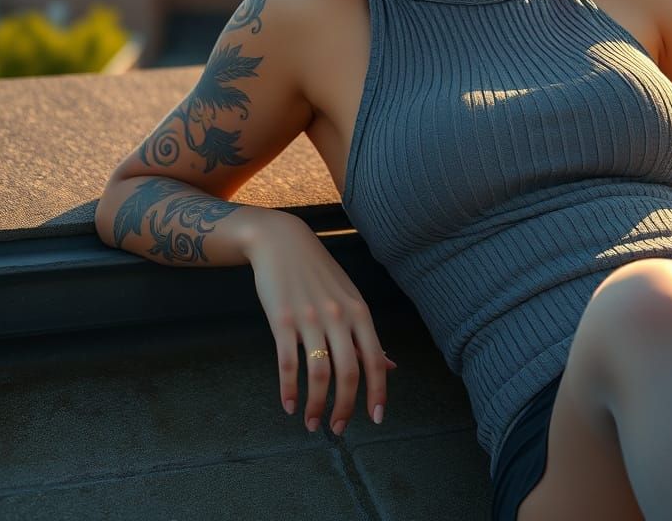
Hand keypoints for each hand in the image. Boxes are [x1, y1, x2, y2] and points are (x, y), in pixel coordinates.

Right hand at [245, 211, 396, 433]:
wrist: (282, 242)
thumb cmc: (318, 273)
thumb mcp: (349, 298)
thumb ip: (366, 334)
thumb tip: (390, 366)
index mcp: (358, 312)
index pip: (375, 359)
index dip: (378, 392)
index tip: (376, 418)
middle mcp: (338, 316)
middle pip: (349, 372)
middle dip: (346, 407)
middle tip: (339, 429)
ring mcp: (309, 318)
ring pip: (319, 373)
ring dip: (316, 405)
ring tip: (312, 423)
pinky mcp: (282, 320)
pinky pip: (288, 363)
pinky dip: (288, 390)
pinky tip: (289, 405)